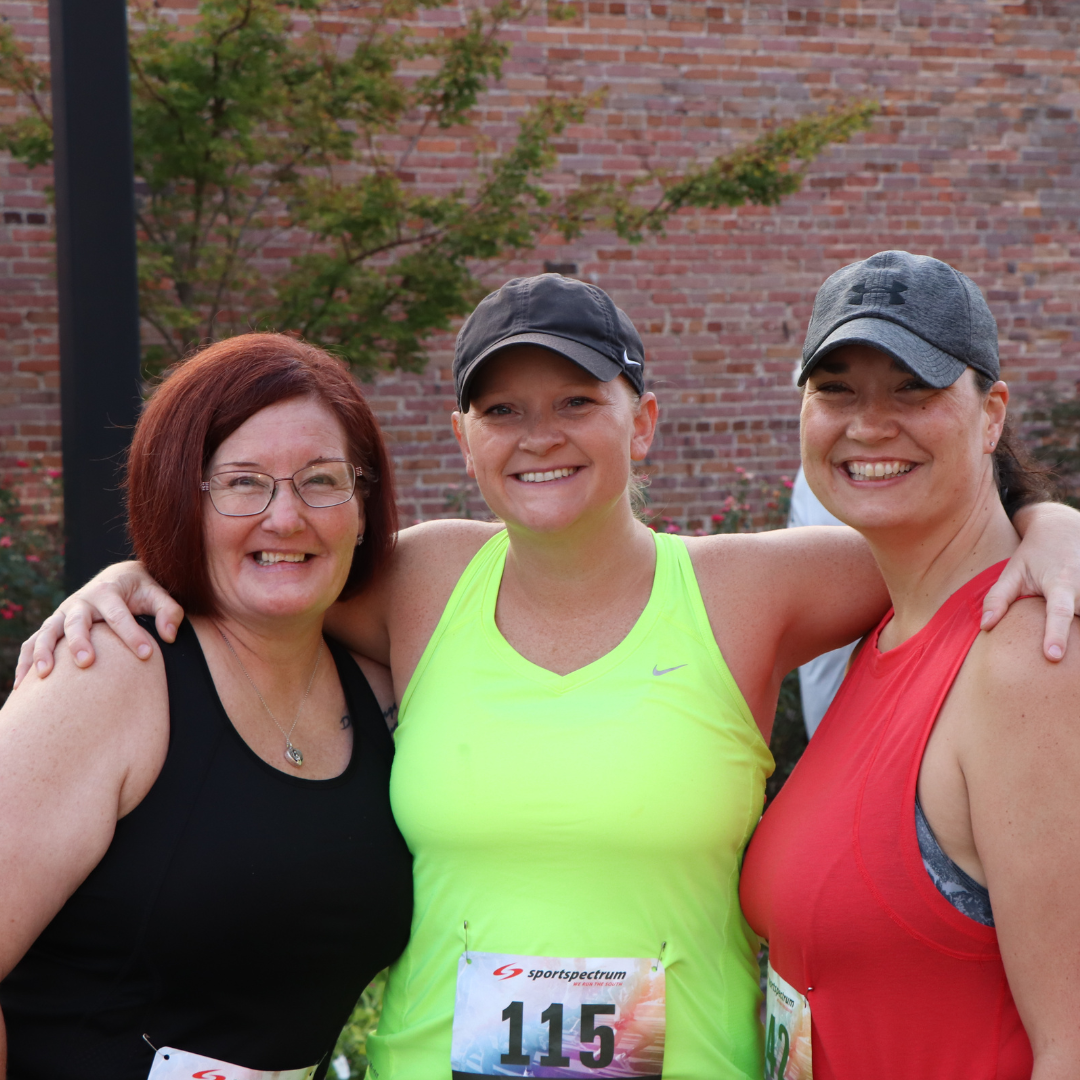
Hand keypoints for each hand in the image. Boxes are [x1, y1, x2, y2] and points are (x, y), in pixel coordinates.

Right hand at [13, 562, 184, 687]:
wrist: (119, 578)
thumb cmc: (141, 590)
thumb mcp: (158, 594)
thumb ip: (169, 611)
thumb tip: (169, 635)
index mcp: (107, 592)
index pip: (119, 616)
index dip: (133, 635)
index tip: (147, 655)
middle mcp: (81, 602)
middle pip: (76, 621)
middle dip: (79, 641)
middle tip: (86, 662)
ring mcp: (63, 614)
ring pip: (48, 632)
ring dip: (44, 652)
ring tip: (45, 675)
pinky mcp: (54, 626)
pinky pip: (33, 643)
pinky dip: (25, 662)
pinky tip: (22, 687)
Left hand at [982, 502, 1079, 661]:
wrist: (1064, 529)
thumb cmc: (1034, 555)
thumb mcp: (1012, 572)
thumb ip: (998, 598)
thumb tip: (985, 626)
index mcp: (1059, 583)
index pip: (1058, 612)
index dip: (1056, 635)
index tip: (1053, 657)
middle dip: (1073, 640)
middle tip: (1055, 656)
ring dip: (1078, 631)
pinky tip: (1074, 624)